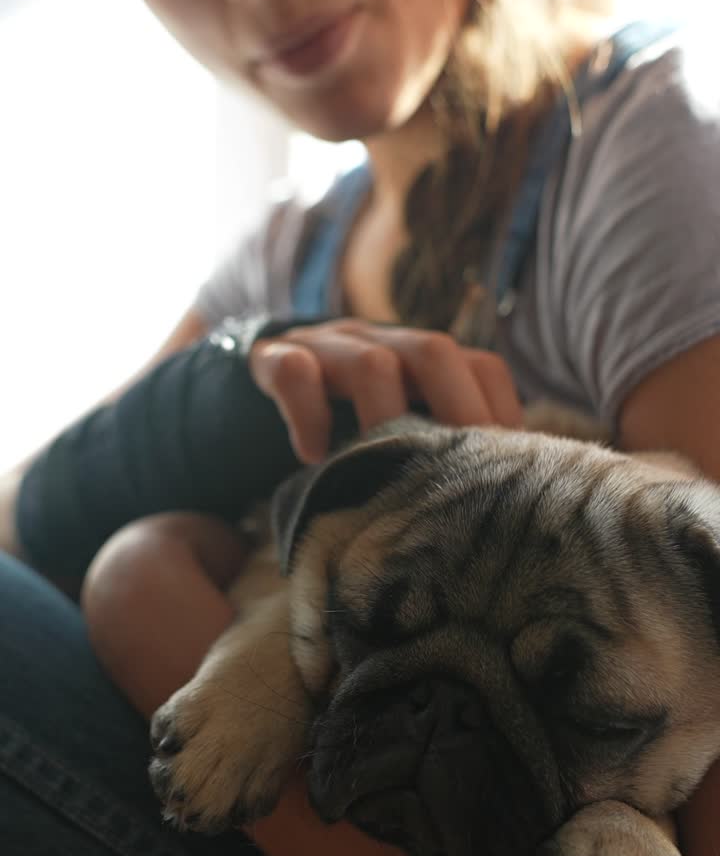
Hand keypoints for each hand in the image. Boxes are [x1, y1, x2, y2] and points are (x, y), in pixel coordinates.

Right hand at [249, 318, 522, 462]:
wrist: (256, 387)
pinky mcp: (274, 357)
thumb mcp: (397, 429)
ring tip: (381, 474)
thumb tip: (493, 511)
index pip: (482, 368)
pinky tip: (313, 459)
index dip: (498, 414)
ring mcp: (330, 347)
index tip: (503, 471)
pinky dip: (309, 416)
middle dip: (453, 411)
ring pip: (371, 361)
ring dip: (383, 419)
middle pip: (435, 352)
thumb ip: (437, 451)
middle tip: (454, 474)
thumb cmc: (343, 424)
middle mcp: (384, 343)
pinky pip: (294, 372)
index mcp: (424, 361)